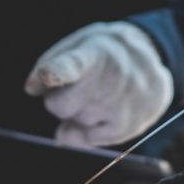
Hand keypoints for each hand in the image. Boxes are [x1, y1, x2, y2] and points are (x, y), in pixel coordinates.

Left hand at [25, 21, 172, 146]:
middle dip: (59, 99)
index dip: (57, 72)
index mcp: (94, 53)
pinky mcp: (128, 126)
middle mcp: (110, 79)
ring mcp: (120, 105)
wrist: (151, 62)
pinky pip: (87, 139)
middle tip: (76, 86)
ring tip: (98, 94)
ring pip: (74, 123)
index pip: (73, 64)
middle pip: (60, 106)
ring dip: (79, 113)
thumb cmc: (105, 54)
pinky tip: (102, 110)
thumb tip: (32, 88)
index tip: (48, 75)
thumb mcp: (80, 44)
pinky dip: (88, 129)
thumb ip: (51, 63)